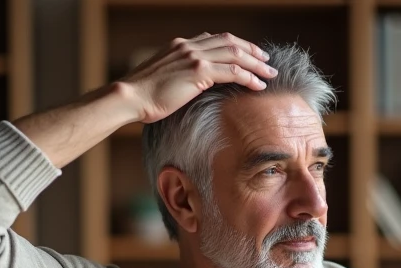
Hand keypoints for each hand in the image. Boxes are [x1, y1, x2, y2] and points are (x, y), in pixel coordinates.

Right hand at [120, 33, 277, 123]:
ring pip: (235, 54)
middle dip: (252, 51)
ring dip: (256, 64)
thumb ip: (180, 74)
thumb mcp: (164, 78)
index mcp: (181, 45)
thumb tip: (190, 84)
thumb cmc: (144, 95)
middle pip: (230, 42)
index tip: (249, 54)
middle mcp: (189, 46)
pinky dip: (248, 77)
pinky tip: (258, 84)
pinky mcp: (198, 71)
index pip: (215, 38)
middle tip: (267, 61)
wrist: (131, 96)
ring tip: (269, 74)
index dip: (236, 45)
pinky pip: (231, 71)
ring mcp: (194, 57)